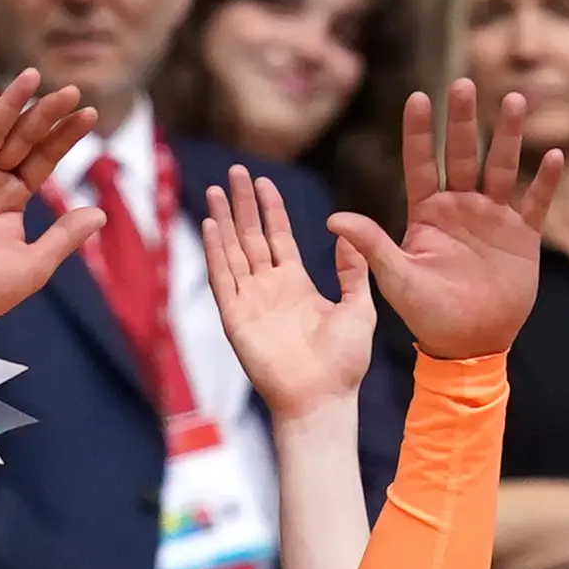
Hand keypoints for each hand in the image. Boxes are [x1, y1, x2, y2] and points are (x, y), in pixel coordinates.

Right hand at [0, 71, 101, 325]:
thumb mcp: (35, 265)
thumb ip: (64, 237)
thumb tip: (100, 213)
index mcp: (11, 197)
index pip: (42, 158)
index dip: (63, 136)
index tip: (90, 114)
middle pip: (20, 139)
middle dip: (43, 114)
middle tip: (71, 90)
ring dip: (8, 107)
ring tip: (32, 80)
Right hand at [201, 168, 374, 420]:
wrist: (323, 397)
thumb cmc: (344, 361)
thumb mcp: (359, 306)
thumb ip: (352, 270)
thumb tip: (348, 235)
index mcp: (296, 284)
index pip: (278, 237)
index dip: (270, 209)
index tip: (263, 181)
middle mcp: (268, 288)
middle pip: (250, 236)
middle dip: (242, 204)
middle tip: (234, 171)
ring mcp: (250, 301)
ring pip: (232, 251)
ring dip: (223, 220)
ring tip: (214, 190)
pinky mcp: (236, 318)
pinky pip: (222, 279)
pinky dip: (215, 252)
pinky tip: (210, 226)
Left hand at [341, 79, 560, 361]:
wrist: (467, 344)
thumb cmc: (426, 314)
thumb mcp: (395, 278)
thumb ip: (370, 245)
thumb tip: (332, 219)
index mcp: (427, 214)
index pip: (420, 163)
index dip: (418, 132)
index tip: (416, 97)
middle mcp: (460, 207)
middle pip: (462, 155)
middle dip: (463, 121)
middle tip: (464, 83)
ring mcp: (493, 218)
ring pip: (502, 167)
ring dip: (508, 136)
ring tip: (515, 100)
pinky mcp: (522, 236)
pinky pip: (535, 202)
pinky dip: (545, 181)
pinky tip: (551, 155)